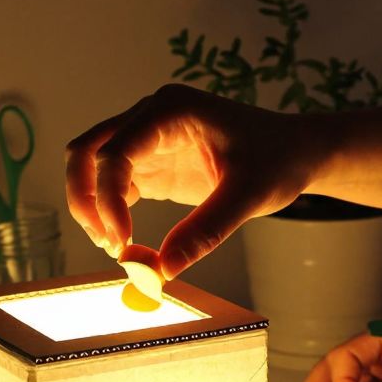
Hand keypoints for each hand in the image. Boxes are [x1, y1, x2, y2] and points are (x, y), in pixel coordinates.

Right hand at [66, 84, 327, 277]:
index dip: (108, 198)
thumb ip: (206, 230)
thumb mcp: (249, 196)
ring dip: (91, 205)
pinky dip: (110, 212)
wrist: (296, 152)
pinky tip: (127, 240)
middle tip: (108, 243)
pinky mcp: (152, 163)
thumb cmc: (278, 159)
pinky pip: (114, 184)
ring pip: (92, 166)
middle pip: (88, 151)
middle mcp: (151, 118)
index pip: (115, 151)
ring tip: (116, 246)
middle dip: (85, 198)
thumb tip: (163, 270)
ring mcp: (148, 139)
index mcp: (171, 111)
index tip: (123, 241)